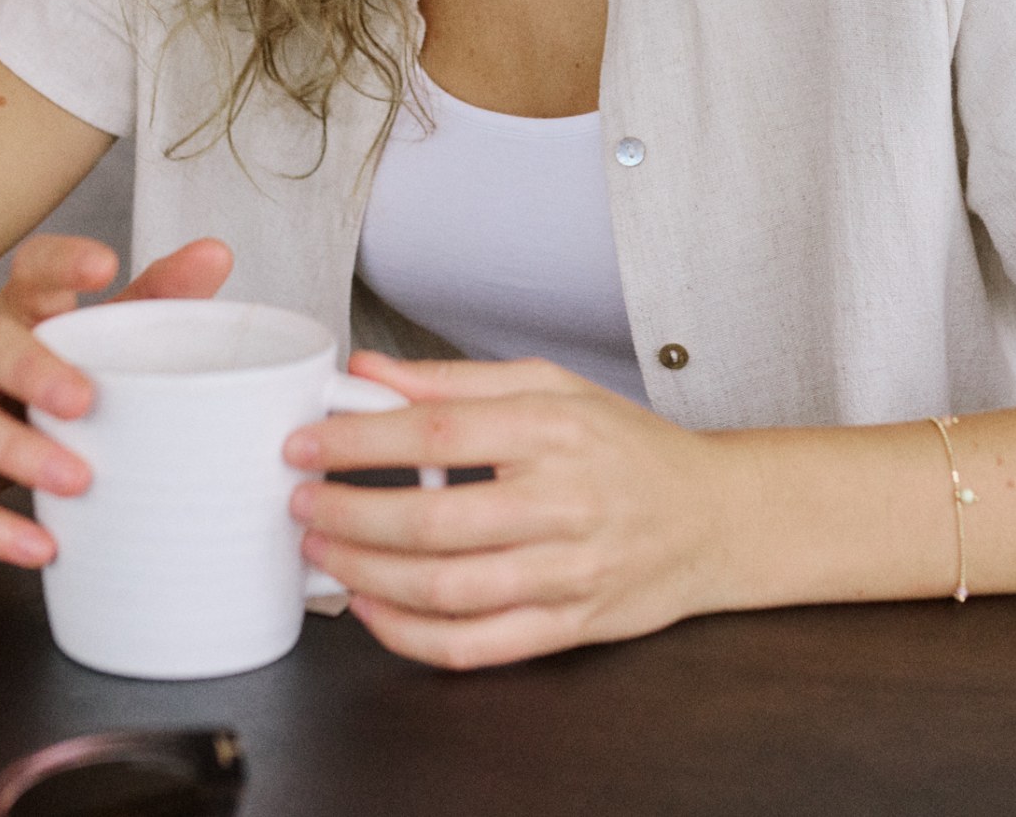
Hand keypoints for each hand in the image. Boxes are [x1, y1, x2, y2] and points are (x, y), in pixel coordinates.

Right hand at [0, 234, 232, 566]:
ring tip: (76, 481)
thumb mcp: (92, 338)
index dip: (62, 265)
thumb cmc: (34, 385)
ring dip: (16, 452)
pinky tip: (38, 546)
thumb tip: (215, 254)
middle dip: (32, 369)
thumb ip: (152, 298)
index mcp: (18, 314)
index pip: (31, 273)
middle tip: (83, 401)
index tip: (105, 265)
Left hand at [282, 352, 738, 669]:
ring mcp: (567, 571)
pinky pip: (475, 645)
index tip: (305, 444)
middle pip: (431, 520)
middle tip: (301, 506)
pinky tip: (373, 610)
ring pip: (446, 589)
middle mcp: (562, 502)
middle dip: (347, 516)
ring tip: (324, 555)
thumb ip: (456, 381)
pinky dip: (410, 635)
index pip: (436, 434)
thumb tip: (370, 371)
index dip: (357, 442)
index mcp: (553, 430)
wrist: (713, 517)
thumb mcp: (553, 387)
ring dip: (367, 576)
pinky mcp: (568, 625)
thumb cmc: (630, 448)